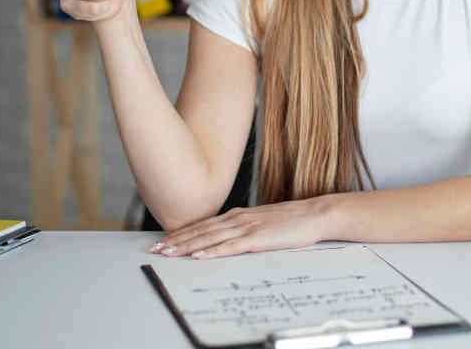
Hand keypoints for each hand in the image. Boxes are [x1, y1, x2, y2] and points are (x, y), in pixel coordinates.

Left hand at [148, 198, 333, 258]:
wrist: (316, 214)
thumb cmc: (293, 221)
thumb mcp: (264, 222)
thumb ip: (245, 228)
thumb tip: (229, 237)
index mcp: (239, 215)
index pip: (204, 224)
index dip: (182, 233)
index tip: (164, 240)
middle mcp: (239, 218)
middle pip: (201, 230)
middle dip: (176, 240)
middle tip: (155, 249)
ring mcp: (248, 227)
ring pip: (210, 238)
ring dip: (186, 246)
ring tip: (168, 253)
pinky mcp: (258, 238)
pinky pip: (230, 247)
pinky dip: (212, 251)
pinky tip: (199, 256)